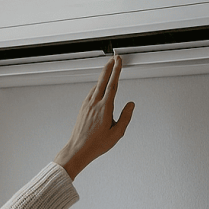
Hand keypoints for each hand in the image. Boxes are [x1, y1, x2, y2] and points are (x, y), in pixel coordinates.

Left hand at [54, 55, 134, 178]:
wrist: (78, 149)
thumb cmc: (96, 144)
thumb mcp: (117, 133)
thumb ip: (125, 117)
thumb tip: (131, 105)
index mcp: (104, 108)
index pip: (112, 84)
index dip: (116, 71)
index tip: (119, 61)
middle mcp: (94, 104)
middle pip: (102, 80)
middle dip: (109, 67)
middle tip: (114, 58)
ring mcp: (87, 105)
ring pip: (96, 86)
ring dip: (103, 76)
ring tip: (109, 69)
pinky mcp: (83, 108)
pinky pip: (91, 93)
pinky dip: (97, 86)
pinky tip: (99, 87)